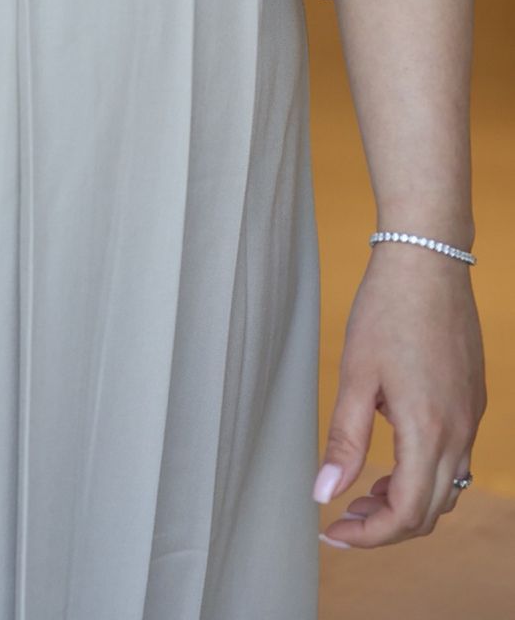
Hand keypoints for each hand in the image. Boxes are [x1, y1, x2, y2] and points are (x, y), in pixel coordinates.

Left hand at [315, 245, 484, 545]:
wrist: (427, 262)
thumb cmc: (386, 311)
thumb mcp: (355, 375)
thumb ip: (344, 441)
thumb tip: (325, 494)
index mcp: (428, 431)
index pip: (407, 514)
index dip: (370, 535)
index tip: (333, 531)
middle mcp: (458, 432)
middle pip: (430, 511)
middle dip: (386, 526)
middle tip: (343, 517)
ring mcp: (470, 417)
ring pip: (447, 488)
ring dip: (407, 501)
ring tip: (363, 490)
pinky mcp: (472, 401)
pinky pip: (455, 458)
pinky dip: (424, 473)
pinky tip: (392, 453)